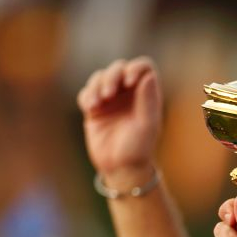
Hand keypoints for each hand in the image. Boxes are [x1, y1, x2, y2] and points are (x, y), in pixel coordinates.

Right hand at [78, 57, 161, 186]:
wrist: (120, 168)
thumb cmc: (139, 148)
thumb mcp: (147, 125)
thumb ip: (149, 100)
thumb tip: (149, 76)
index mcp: (146, 94)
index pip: (143, 68)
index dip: (135, 68)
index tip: (129, 82)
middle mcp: (129, 93)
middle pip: (119, 68)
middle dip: (112, 76)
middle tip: (109, 94)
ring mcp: (111, 99)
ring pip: (100, 77)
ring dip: (96, 86)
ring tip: (97, 103)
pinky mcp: (95, 108)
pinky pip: (87, 93)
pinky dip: (87, 96)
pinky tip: (90, 108)